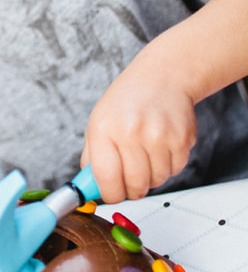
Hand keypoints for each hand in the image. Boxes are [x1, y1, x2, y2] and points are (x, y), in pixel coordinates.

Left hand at [81, 61, 196, 202]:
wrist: (163, 77)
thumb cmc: (127, 101)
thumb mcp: (99, 122)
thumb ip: (93, 158)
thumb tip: (90, 189)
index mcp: (104, 128)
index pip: (105, 178)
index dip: (109, 193)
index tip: (111, 194)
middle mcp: (131, 131)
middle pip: (135, 185)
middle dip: (132, 189)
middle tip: (130, 179)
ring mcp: (158, 135)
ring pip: (157, 180)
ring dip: (152, 176)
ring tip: (147, 153)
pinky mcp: (182, 139)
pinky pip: (175, 170)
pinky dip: (168, 166)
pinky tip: (162, 146)